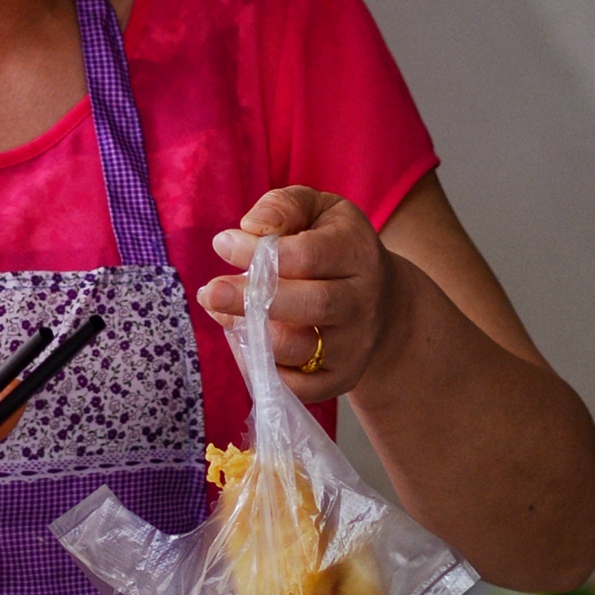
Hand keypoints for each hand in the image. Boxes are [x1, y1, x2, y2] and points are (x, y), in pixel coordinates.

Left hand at [198, 186, 400, 401]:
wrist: (385, 305)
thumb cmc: (336, 248)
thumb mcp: (319, 211)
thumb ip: (285, 207)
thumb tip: (249, 226)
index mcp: (357, 254)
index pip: (309, 255)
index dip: (260, 252)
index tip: (223, 244)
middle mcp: (362, 303)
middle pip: (312, 305)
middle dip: (252, 300)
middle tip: (209, 292)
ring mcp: (354, 346)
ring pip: (297, 349)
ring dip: (250, 334)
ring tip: (223, 313)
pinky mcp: (341, 380)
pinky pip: (294, 387)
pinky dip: (260, 369)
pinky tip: (245, 342)